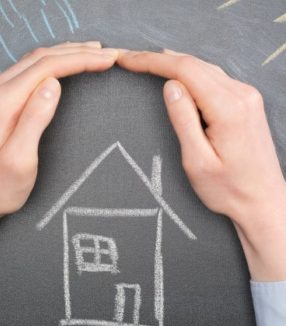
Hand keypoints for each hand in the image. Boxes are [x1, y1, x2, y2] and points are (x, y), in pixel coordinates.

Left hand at [0, 41, 118, 276]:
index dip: (79, 60)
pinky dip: (48, 65)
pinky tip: (60, 66)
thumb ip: (35, 119)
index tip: (106, 60)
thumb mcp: (20, 160)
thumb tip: (53, 84)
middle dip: (75, 52)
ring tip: (89, 53)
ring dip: (62, 55)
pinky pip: (24, 73)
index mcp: (1, 103)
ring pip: (32, 63)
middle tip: (104, 53)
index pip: (46, 68)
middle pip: (39, 59)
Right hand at [117, 49, 285, 280]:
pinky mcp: (247, 102)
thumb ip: (184, 120)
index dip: (153, 61)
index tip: (128, 60)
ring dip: (175, 63)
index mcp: (228, 108)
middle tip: (131, 59)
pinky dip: (191, 73)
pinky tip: (178, 75)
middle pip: (195, 64)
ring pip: (205, 68)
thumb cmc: (227, 189)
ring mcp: (247, 96)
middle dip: (160, 59)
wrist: (263, 201)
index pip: (185, 70)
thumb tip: (169, 86)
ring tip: (148, 63)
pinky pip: (214, 78)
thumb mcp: (197, 161)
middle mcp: (242, 95)